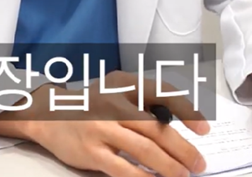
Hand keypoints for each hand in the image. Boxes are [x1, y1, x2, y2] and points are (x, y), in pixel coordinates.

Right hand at [0, 70, 210, 176]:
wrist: (48, 114)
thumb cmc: (91, 104)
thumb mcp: (116, 91)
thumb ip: (142, 103)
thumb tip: (176, 126)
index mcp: (123, 85)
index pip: (161, 93)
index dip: (186, 110)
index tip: (204, 129)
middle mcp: (113, 103)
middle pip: (156, 127)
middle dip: (182, 148)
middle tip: (198, 163)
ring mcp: (101, 128)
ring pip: (143, 149)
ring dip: (168, 166)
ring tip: (183, 176)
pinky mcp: (91, 151)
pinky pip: (122, 168)